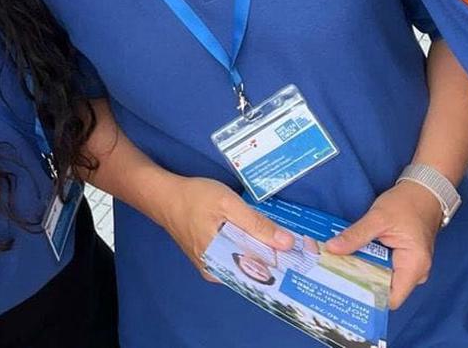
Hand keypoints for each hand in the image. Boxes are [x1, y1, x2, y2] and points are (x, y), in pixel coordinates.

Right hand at [157, 176, 294, 280]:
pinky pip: (236, 256)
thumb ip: (256, 224)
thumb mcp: (227, 205)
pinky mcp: (210, 256)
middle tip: (298, 245)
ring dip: (264, 252)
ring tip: (286, 241)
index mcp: (220, 264)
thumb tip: (286, 243)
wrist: (162, 194)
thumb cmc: (194, 197)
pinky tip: (263, 237)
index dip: (283, 266)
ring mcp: (212, 265)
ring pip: (246, 263)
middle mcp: (216, 272)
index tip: (304, 257)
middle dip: (276, 259)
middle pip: (254, 270)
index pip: (259, 274)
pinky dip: (250, 248)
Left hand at [324, 181, 443, 308]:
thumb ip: (355, 235)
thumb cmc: (406, 204)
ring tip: (336, 265)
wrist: (423, 192)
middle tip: (332, 275)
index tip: (343, 286)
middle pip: (384, 289)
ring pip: (382, 279)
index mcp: (414, 267)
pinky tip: (350, 257)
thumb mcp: (378, 218)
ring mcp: (409, 267)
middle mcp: (415, 273)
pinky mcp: (403, 260)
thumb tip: (331, 248)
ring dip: (362, 272)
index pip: (391, 298)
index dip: (367, 296)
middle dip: (359, 283)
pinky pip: (384, 268)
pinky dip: (368, 263)